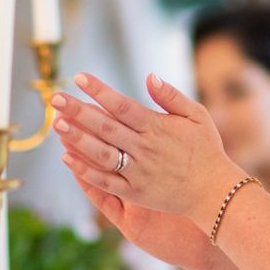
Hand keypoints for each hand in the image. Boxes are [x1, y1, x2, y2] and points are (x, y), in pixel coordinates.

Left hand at [53, 72, 239, 259]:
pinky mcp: (135, 192)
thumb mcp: (197, 116)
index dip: (99, 91)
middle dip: (78, 111)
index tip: (79, 78)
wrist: (214, 191)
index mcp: (157, 127)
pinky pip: (105, 182)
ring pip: (101, 153)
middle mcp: (144, 148)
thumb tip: (149, 76)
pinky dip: (85, 171)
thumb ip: (171, 96)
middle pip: (105, 126)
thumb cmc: (206, 150)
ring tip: (57, 124)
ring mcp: (138, 172)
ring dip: (77, 139)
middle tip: (56, 98)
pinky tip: (67, 158)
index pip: (122, 104)